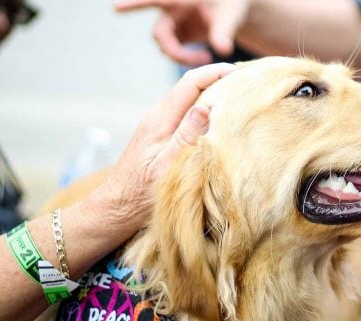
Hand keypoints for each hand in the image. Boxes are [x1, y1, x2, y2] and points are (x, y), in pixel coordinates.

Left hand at [79, 62, 235, 241]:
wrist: (115, 210)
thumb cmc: (140, 194)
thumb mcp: (166, 167)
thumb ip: (185, 137)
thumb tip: (206, 107)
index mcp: (159, 120)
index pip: (189, 84)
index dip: (214, 72)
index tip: (239, 71)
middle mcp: (158, 118)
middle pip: (190, 88)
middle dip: (217, 80)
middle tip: (245, 82)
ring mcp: (158, 128)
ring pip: (188, 102)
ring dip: (212, 96)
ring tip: (238, 98)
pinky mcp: (160, 139)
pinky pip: (186, 117)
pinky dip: (205, 112)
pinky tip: (219, 121)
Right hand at [114, 0, 249, 65]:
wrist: (234, 11)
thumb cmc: (232, 5)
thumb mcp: (231, 15)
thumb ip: (224, 31)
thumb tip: (223, 51)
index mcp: (179, 0)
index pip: (154, 1)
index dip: (134, 4)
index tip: (116, 8)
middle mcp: (171, 10)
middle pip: (160, 35)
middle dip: (176, 52)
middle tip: (204, 60)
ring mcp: (173, 24)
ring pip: (165, 46)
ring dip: (183, 57)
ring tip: (207, 58)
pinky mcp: (178, 36)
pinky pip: (174, 51)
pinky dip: (187, 59)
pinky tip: (204, 57)